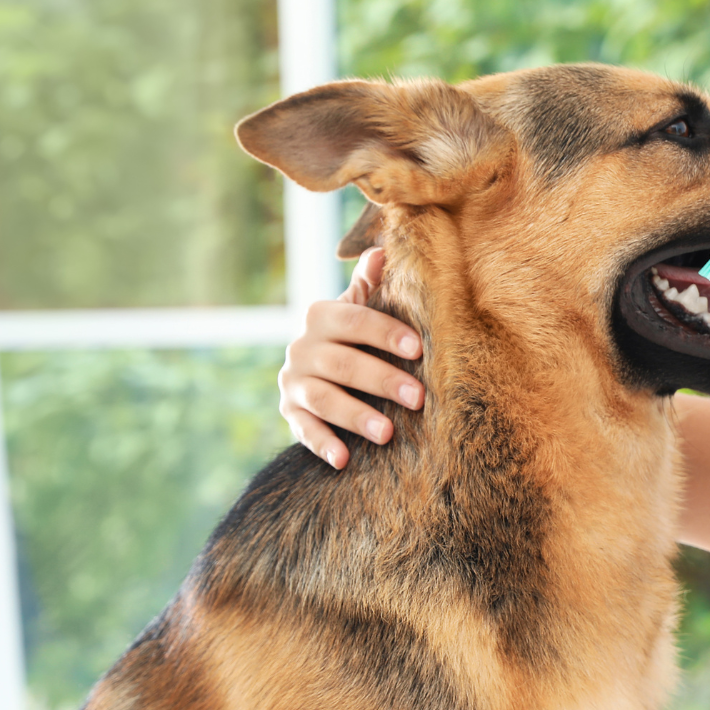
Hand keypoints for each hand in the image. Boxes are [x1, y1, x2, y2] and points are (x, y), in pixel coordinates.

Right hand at [277, 248, 424, 467]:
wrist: (316, 368)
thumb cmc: (354, 336)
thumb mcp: (360, 307)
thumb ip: (371, 283)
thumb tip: (383, 249)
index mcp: (322, 316)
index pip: (355, 320)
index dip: (386, 333)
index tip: (419, 348)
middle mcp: (302, 347)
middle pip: (343, 363)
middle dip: (382, 380)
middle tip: (419, 398)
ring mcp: (293, 381)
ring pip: (324, 398)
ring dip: (355, 416)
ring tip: (387, 433)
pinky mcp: (290, 412)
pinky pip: (303, 429)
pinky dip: (322, 444)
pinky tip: (344, 459)